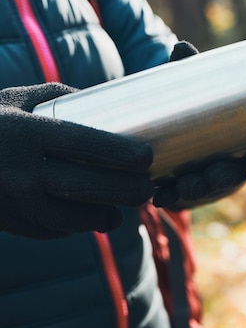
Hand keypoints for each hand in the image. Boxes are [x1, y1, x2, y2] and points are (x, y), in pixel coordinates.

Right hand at [0, 83, 153, 238]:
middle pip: (89, 186)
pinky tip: (88, 220)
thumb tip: (101, 102)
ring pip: (74, 217)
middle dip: (127, 191)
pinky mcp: (8, 221)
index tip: (148, 158)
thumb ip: (59, 98)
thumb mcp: (16, 99)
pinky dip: (73, 227)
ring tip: (121, 212)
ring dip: (105, 217)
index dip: (123, 154)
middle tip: (147, 190)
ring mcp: (14, 201)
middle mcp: (22, 170)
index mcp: (28, 133)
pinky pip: (51, 229)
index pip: (87, 144)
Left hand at [151, 41, 245, 209]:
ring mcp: (209, 180)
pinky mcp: (187, 189)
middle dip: (221, 179)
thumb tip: (181, 47)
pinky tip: (159, 198)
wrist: (174, 123)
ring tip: (179, 187)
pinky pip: (182, 198)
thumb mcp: (196, 87)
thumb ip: (191, 71)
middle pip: (233, 177)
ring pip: (207, 189)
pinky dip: (171, 199)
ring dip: (195, 191)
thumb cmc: (197, 103)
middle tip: (207, 177)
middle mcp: (231, 164)